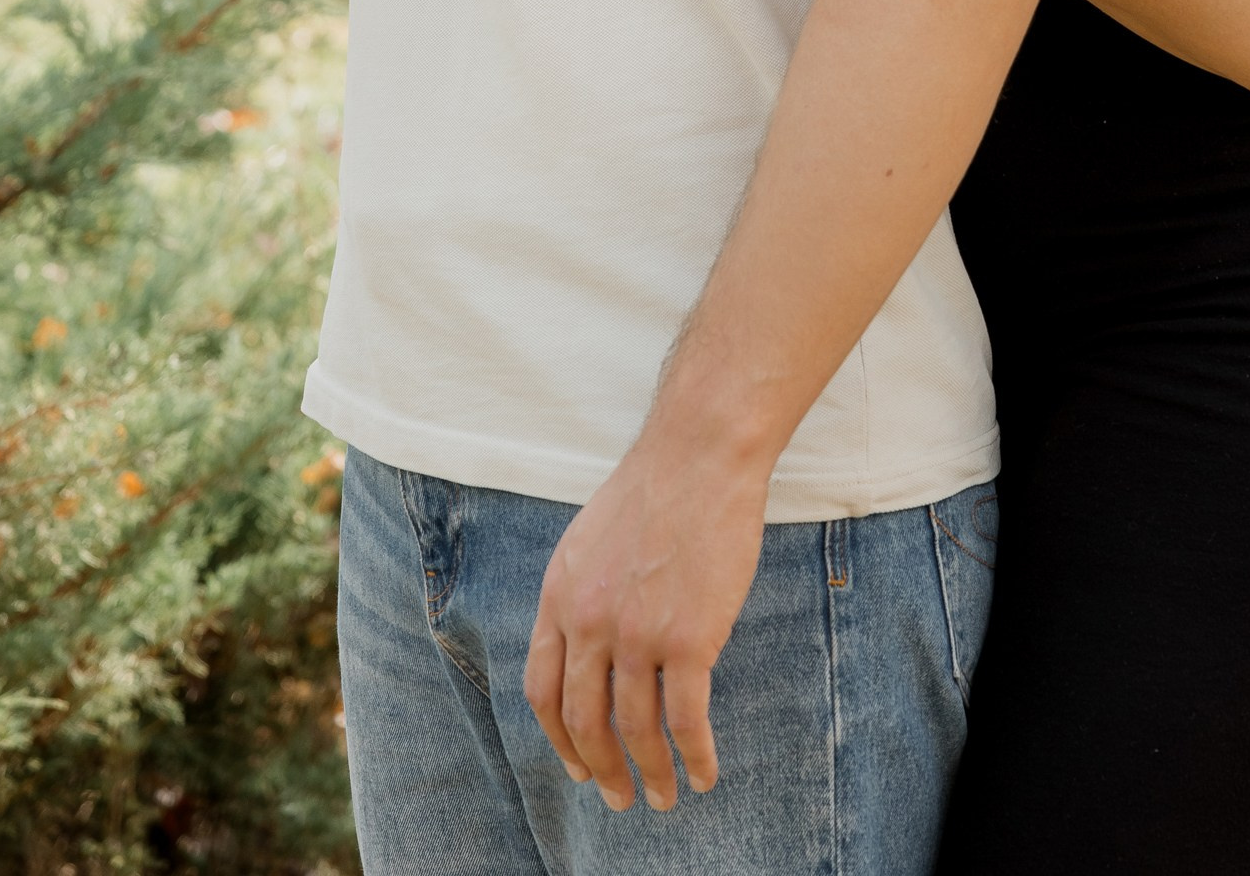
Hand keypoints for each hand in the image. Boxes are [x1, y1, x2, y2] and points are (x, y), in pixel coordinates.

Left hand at [523, 424, 769, 809]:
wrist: (701, 451)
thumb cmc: (656, 487)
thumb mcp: (590, 539)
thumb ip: (582, 594)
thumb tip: (590, 647)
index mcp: (560, 595)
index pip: (543, 689)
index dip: (559, 738)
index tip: (577, 766)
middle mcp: (589, 621)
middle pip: (585, 720)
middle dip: (602, 770)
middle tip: (621, 799)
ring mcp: (638, 632)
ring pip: (637, 729)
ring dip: (652, 773)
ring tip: (667, 796)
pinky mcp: (690, 638)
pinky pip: (686, 720)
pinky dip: (696, 756)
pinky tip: (705, 773)